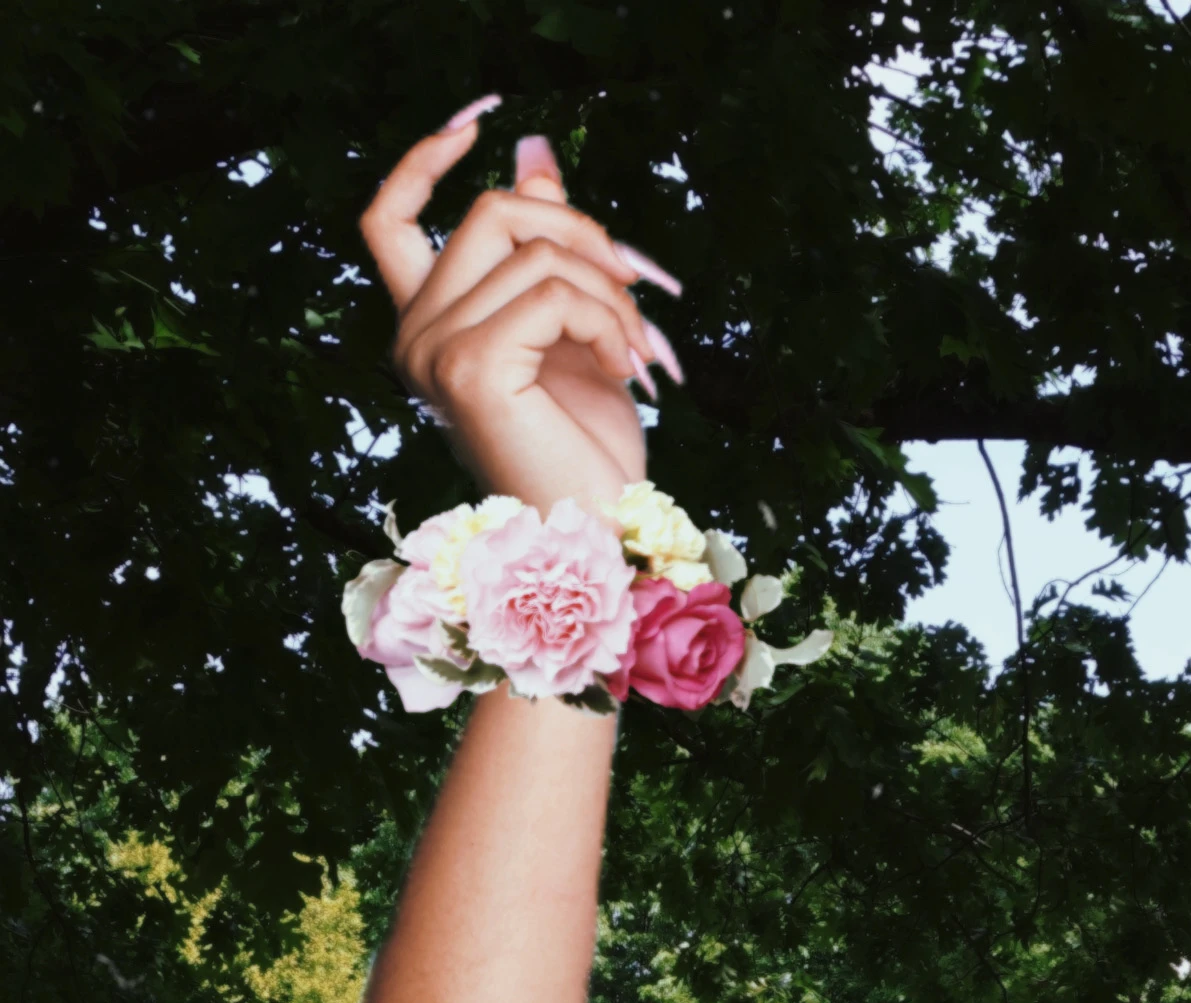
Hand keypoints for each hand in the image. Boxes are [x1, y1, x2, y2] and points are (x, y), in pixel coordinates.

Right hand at [360, 108, 683, 514]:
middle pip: (493, 213)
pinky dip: (609, 320)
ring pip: (534, 248)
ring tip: (644, 353)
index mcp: (428, 329)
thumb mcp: (574, 334)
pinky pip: (551, 292)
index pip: (388, 217)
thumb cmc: (590, 455)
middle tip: (642, 289)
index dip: (427, 158)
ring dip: (613, 292)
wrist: (603, 537)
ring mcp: (433, 351)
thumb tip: (532, 153)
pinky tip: (629, 370)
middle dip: (586, 235)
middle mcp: (414, 337)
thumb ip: (547, 248)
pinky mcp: (470, 367)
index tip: (484, 119)